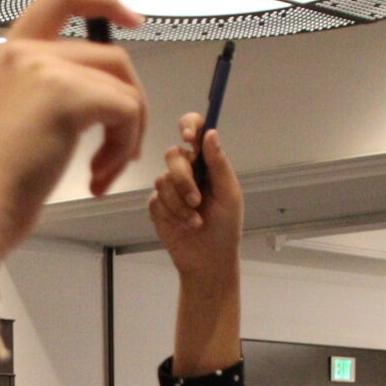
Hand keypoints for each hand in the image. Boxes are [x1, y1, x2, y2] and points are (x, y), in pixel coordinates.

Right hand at [0, 0, 147, 259]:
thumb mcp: (13, 120)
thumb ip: (48, 96)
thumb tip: (104, 100)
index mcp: (8, 55)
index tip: (132, 19)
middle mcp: (25, 52)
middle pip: (111, 56)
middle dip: (130, 104)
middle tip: (121, 153)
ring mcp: (45, 69)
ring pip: (124, 87)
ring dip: (125, 135)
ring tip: (102, 174)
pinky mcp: (68, 95)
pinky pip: (127, 112)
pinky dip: (122, 149)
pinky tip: (95, 179)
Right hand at [148, 111, 244, 279]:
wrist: (209, 259)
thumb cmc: (226, 227)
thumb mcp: (229, 194)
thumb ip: (219, 163)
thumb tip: (211, 134)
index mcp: (207, 163)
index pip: (195, 130)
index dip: (189, 126)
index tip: (190, 137)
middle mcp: (187, 171)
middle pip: (173, 155)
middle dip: (184, 180)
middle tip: (197, 200)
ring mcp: (170, 188)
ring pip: (163, 180)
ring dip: (180, 203)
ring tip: (195, 219)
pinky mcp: (157, 206)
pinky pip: (156, 200)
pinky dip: (173, 214)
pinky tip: (185, 224)